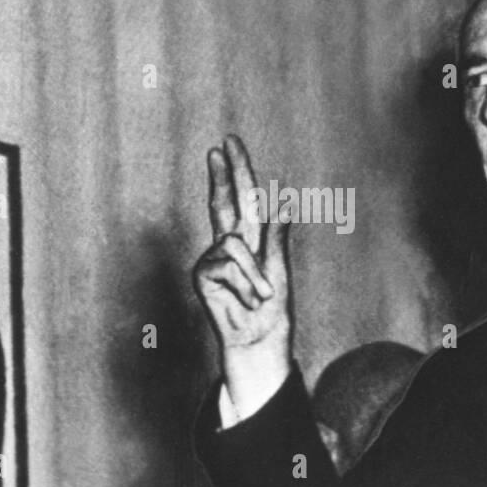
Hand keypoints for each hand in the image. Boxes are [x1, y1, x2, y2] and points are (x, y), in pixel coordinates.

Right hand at [192, 136, 291, 407]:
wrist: (258, 341)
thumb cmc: (271, 311)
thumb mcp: (280, 269)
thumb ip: (277, 236)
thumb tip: (284, 200)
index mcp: (250, 239)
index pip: (241, 199)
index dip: (235, 172)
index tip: (227, 144)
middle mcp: (228, 244)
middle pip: (224, 202)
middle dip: (225, 173)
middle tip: (221, 145)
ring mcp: (212, 258)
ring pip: (236, 245)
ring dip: (255, 274)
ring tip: (259, 295)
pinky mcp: (202, 273)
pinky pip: (228, 262)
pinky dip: (244, 281)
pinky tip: (243, 298)